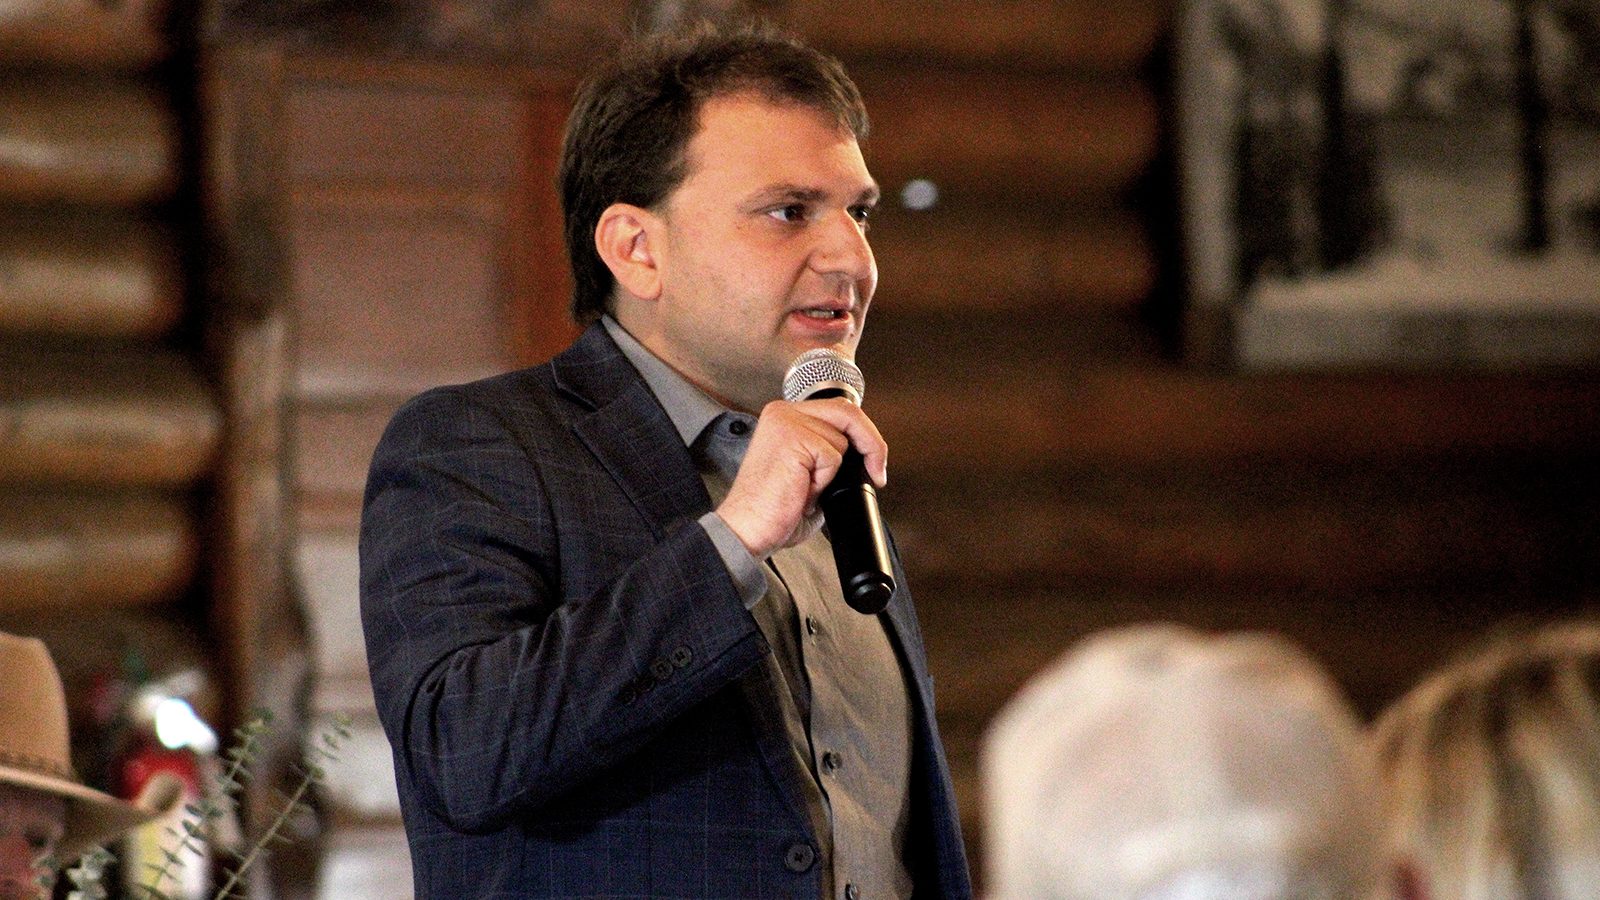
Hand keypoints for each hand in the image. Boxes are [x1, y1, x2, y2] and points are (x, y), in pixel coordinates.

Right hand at [717, 397, 887, 558]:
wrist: (748, 529)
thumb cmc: (773, 509)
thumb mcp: (808, 473)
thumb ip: (828, 455)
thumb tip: (864, 457)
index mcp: (785, 417)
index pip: (838, 409)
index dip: (863, 434)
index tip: (874, 462)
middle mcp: (783, 413)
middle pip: (848, 412)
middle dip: (872, 444)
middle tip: (877, 472)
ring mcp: (786, 423)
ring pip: (842, 439)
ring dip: (833, 471)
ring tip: (807, 487)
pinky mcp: (792, 438)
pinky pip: (833, 457)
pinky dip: (825, 480)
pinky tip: (803, 489)